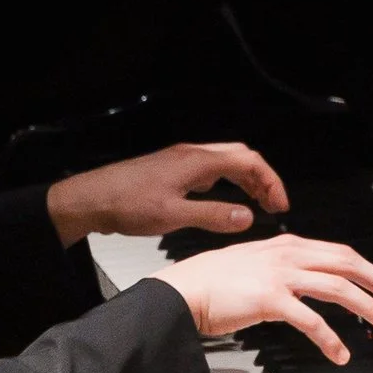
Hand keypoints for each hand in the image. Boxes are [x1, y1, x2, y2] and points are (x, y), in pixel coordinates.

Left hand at [45, 142, 291, 247]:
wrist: (92, 199)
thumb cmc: (127, 205)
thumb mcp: (174, 215)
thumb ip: (213, 216)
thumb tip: (248, 217)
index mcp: (197, 161)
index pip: (249, 161)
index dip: (271, 182)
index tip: (280, 205)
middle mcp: (192, 155)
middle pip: (240, 157)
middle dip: (262, 178)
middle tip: (272, 205)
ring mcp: (181, 160)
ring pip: (225, 162)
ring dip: (245, 180)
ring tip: (256, 204)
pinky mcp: (171, 170)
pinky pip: (209, 169)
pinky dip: (226, 182)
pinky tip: (223, 200)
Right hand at [152, 234, 372, 364]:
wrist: (182, 290)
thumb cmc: (211, 283)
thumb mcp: (254, 266)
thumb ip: (282, 272)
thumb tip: (305, 289)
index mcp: (286, 246)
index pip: (340, 252)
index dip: (369, 269)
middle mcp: (287, 255)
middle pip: (348, 264)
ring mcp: (280, 275)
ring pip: (339, 288)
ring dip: (367, 308)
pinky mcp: (270, 299)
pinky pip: (312, 320)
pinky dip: (331, 338)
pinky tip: (339, 353)